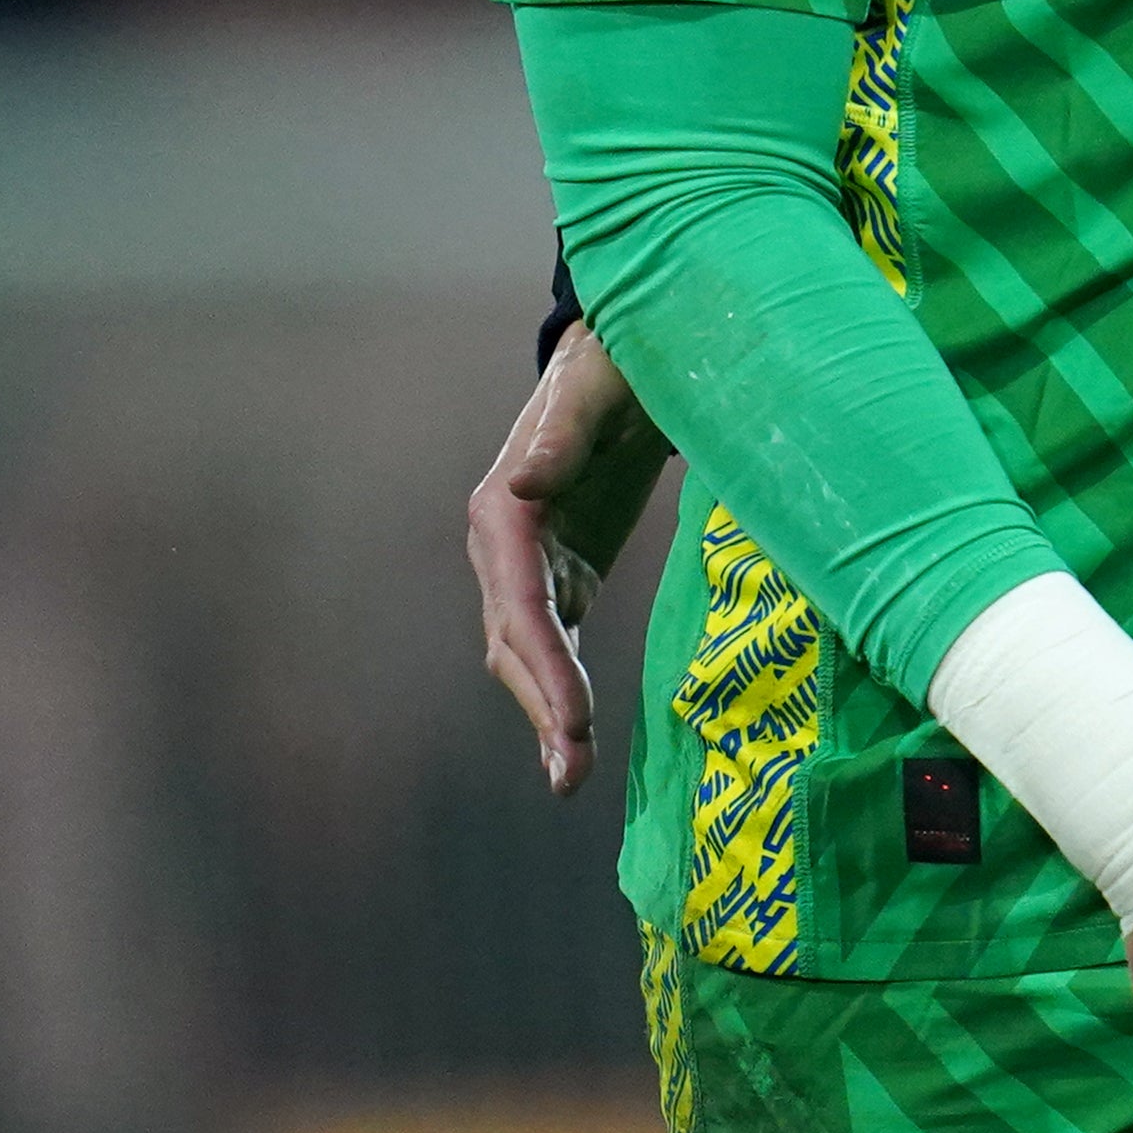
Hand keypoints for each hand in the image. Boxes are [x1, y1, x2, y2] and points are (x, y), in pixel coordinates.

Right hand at [468, 324, 675, 793]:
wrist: (628, 355)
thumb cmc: (616, 362)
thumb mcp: (597, 384)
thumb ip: (562, 434)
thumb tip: (523, 484)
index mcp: (505, 505)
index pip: (518, 596)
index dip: (541, 658)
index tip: (573, 713)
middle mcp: (504, 544)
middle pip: (515, 639)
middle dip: (541, 706)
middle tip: (569, 771)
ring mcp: (530, 565)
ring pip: (529, 654)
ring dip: (547, 716)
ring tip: (569, 778)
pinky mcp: (565, 573)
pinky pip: (556, 645)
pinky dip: (561, 696)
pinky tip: (572, 748)